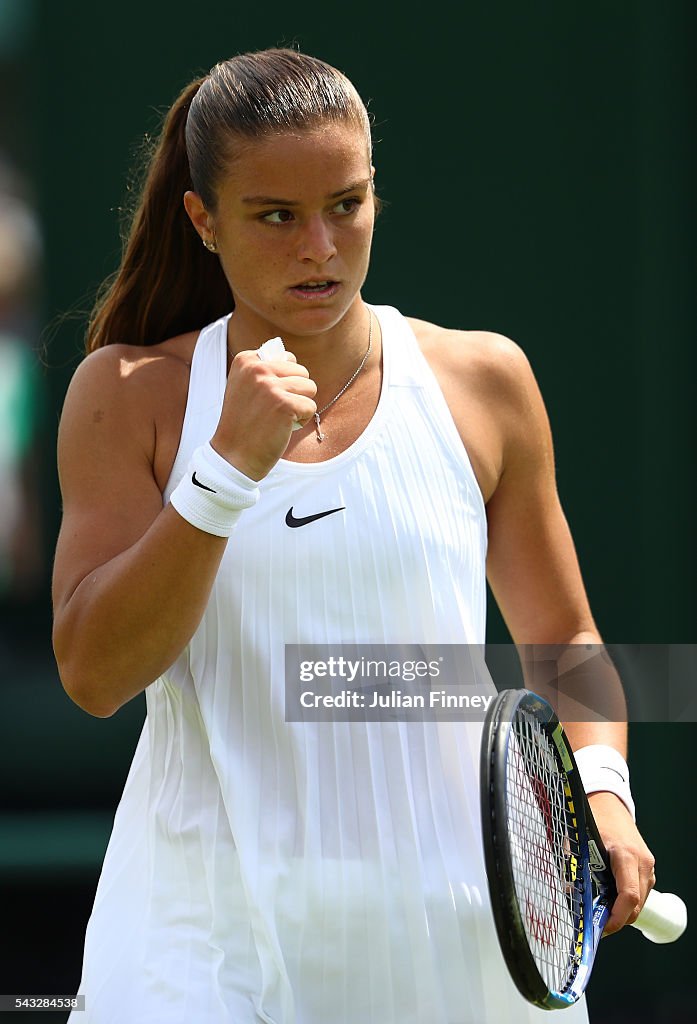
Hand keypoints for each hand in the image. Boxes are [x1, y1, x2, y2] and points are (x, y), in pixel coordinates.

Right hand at [210, 350, 316, 479]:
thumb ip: (264, 369)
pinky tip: (282, 427)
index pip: (287, 358)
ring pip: (310, 387)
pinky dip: (302, 420)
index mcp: (246, 360)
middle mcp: (257, 368)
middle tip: (273, 410)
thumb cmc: (244, 423)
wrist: (234, 456)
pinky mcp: (284, 404)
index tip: (263, 398)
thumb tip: (289, 355)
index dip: (284, 381)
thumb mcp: (245, 386)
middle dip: (296, 392)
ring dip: (300, 405)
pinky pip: (311, 406)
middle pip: (302, 371)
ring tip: (279, 417)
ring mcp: (269, 385)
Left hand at [588, 791, 655, 934]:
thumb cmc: (594, 820)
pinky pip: (639, 891)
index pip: (629, 895)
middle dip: (617, 919)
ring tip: (599, 911)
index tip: (602, 927)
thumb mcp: (580, 841)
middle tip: (596, 925)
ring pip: (639, 901)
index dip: (617, 917)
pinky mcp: (647, 867)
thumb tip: (568, 892)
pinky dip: (626, 900)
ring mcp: (648, 866)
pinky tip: (609, 897)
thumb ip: (575, 866)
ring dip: (621, 910)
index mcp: (625, 854)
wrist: (610, 802)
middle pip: (636, 905)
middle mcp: (642, 862)